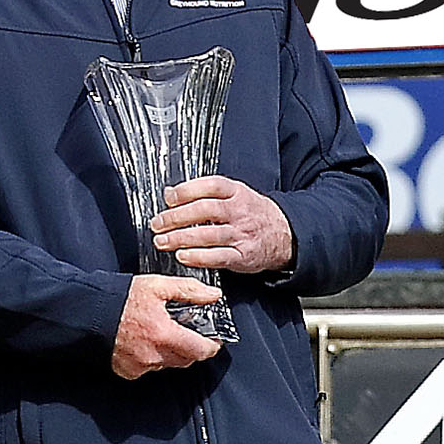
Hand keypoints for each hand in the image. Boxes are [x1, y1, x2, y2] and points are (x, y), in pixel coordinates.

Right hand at [113, 276, 225, 378]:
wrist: (85, 313)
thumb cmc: (118, 298)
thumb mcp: (157, 286)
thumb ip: (189, 290)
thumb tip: (213, 295)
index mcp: (165, 335)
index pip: (201, 351)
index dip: (211, 346)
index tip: (214, 340)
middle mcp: (154, 356)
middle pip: (186, 359)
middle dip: (191, 347)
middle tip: (187, 331)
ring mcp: (140, 366)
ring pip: (168, 364)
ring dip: (171, 352)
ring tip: (162, 332)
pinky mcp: (127, 371)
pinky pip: (149, 368)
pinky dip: (152, 357)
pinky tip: (145, 341)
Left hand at [151, 176, 291, 274]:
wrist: (285, 235)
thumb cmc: (253, 214)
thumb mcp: (235, 195)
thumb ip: (204, 193)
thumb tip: (170, 193)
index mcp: (237, 192)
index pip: (210, 186)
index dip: (187, 191)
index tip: (169, 197)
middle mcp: (240, 212)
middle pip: (205, 210)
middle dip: (176, 217)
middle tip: (157, 223)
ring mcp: (242, 234)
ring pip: (208, 234)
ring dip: (180, 238)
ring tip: (162, 241)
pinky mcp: (243, 256)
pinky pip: (218, 257)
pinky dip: (198, 257)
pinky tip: (182, 256)